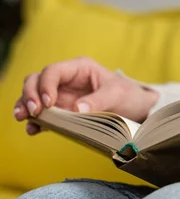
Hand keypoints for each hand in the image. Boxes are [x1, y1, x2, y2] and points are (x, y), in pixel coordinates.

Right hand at [13, 57, 158, 134]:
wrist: (136, 109)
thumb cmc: (128, 95)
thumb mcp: (118, 94)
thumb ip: (99, 100)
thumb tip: (77, 110)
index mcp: (79, 68)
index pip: (53, 71)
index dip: (46, 85)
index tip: (48, 102)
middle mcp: (66, 80)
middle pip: (37, 80)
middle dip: (30, 93)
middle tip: (33, 111)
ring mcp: (62, 95)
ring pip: (34, 95)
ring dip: (25, 105)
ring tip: (23, 118)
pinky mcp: (62, 111)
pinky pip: (43, 114)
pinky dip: (35, 121)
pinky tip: (32, 130)